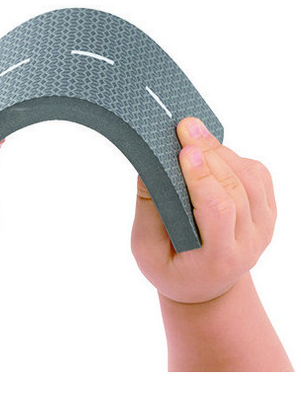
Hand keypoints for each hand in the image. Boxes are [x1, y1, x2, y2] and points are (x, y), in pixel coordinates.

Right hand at [131, 117, 276, 303]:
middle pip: (235, 188)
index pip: (218, 211)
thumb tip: (150, 166)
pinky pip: (258, 176)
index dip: (202, 178)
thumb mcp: (146, 250)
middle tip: (185, 126)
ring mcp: (264, 226)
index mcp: (218, 258)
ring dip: (222, 151)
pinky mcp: (267, 212)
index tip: (185, 150)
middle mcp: (249, 242)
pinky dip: (235, 157)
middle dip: (210, 153)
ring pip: (250, 177)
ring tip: (194, 133)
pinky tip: (211, 152)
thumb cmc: (170, 270)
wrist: (206, 287)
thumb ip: (149, 211)